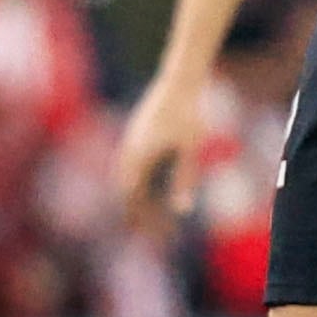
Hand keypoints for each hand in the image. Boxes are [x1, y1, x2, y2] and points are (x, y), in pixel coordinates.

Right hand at [115, 72, 210, 222]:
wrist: (178, 81)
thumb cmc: (188, 115)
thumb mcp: (191, 150)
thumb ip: (184, 180)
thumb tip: (182, 211)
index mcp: (139, 158)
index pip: (134, 199)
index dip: (141, 220)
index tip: (152, 236)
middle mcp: (129, 152)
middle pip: (127, 191)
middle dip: (136, 213)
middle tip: (144, 233)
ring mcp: (131, 142)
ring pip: (125, 179)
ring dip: (134, 198)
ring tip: (142, 215)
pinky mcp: (136, 135)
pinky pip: (130, 166)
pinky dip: (136, 183)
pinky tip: (146, 187)